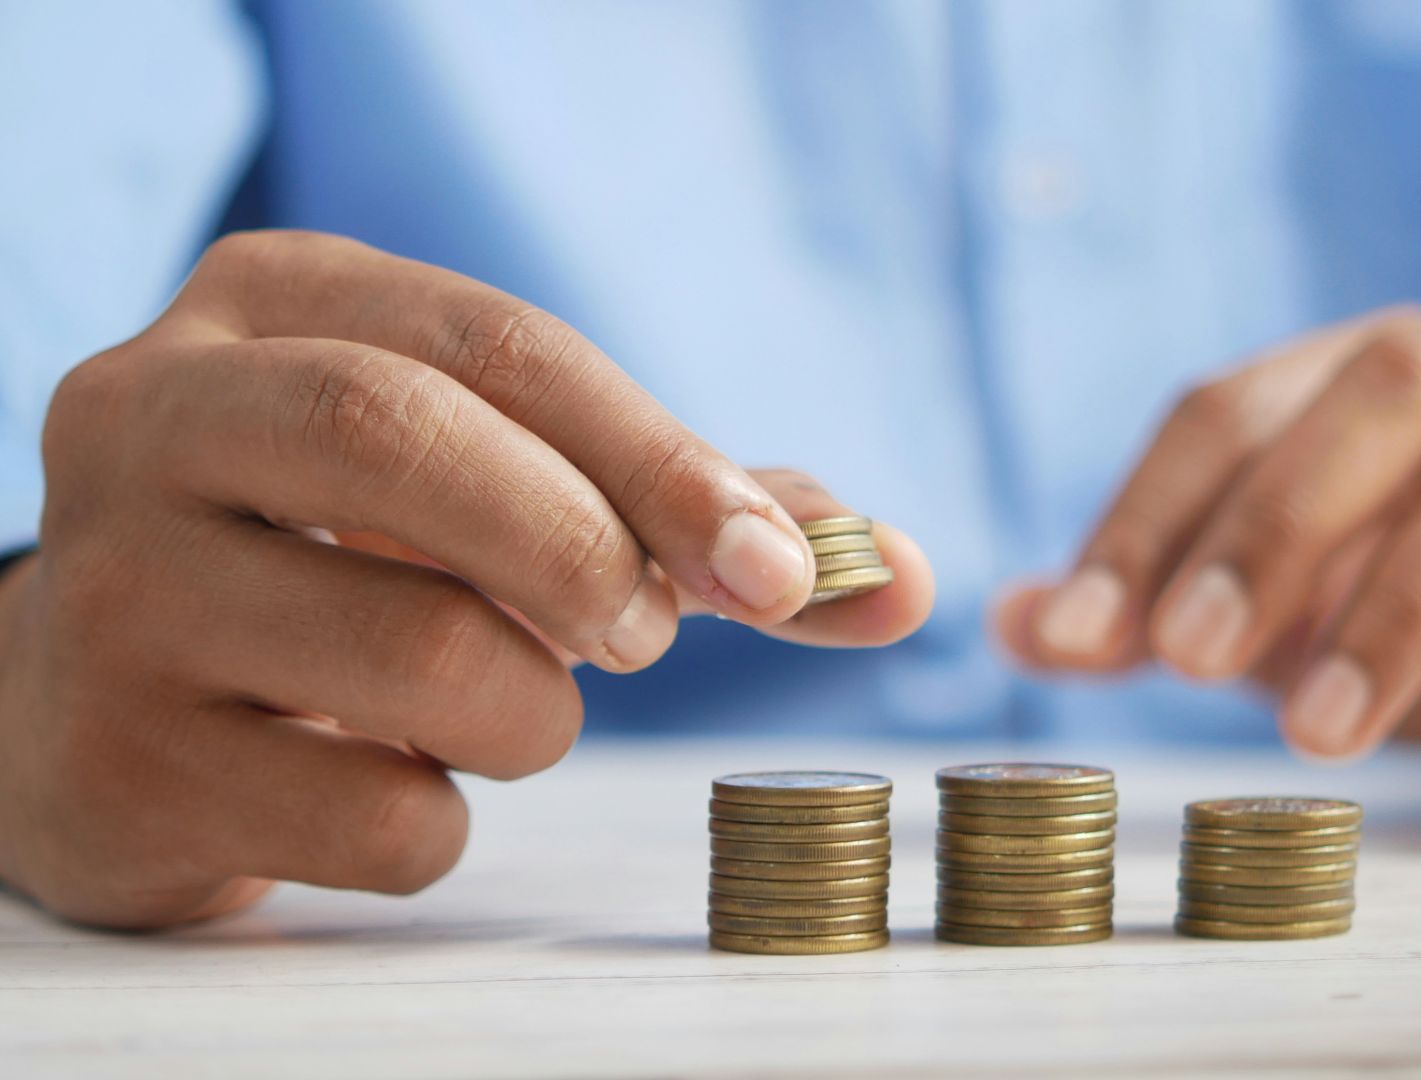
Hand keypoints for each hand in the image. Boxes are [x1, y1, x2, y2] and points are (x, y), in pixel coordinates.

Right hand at [0, 231, 933, 927]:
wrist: (109, 698)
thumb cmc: (349, 563)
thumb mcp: (491, 482)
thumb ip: (691, 514)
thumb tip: (897, 574)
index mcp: (272, 306)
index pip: (500, 346)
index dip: (663, 459)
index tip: (780, 569)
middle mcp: (155, 416)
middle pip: (406, 440)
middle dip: (584, 549)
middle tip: (644, 633)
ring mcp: (111, 592)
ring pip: (415, 655)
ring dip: (532, 712)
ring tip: (500, 706)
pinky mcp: (114, 763)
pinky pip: (374, 818)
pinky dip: (444, 822)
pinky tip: (391, 780)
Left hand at [998, 309, 1420, 814]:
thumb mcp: (1300, 606)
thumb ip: (1165, 606)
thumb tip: (1013, 623)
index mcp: (1389, 376)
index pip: (1239, 401)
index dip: (1147, 512)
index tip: (1075, 635)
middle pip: (1392, 386)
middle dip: (1274, 522)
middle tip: (1187, 662)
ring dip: (1406, 606)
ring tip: (1323, 737)